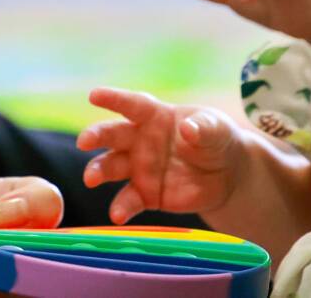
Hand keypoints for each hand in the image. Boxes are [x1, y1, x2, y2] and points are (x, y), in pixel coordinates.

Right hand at [78, 87, 245, 221]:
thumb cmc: (216, 139)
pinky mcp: (145, 194)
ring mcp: (139, 168)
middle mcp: (140, 140)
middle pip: (112, 135)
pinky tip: (117, 215)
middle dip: (95, 136)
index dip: (113, 99)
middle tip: (83, 142)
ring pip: (111, 167)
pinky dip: (121, 207)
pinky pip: (128, 200)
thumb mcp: (216, 128)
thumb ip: (203, 127)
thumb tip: (187, 129)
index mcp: (154, 115)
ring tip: (91, 179)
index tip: (94, 95)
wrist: (226, 175)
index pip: (131, 104)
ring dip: (98, 171)